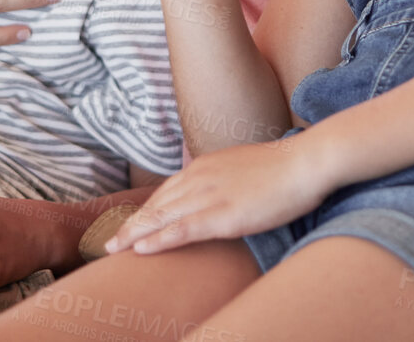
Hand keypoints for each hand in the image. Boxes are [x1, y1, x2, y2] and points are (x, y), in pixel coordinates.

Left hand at [103, 139, 330, 254]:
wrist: (305, 163)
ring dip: (134, 234)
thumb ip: (223, 179)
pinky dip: (158, 240)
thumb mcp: (243, 168)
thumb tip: (218, 193)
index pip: (164, 191)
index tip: (129, 225)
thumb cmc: (282, 169)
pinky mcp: (222, 215)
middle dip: (130, 225)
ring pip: (160, 217)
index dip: (144, 210)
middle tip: (108, 242)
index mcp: (204, 166)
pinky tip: (141, 250)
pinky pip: (181, 230)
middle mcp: (200, 177)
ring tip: (114, 249)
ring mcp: (209, 195)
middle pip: (155, 205)